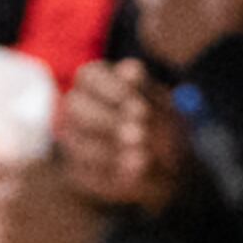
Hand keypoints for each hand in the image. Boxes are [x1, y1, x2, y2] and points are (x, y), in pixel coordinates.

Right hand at [58, 60, 187, 212]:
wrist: (169, 167)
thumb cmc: (163, 125)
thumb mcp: (163, 106)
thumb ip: (146, 90)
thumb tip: (132, 70)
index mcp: (99, 82)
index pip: (89, 75)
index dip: (111, 88)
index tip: (139, 105)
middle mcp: (79, 108)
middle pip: (75, 105)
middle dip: (108, 120)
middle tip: (139, 133)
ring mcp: (74, 139)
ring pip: (77, 141)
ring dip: (111, 149)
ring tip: (143, 156)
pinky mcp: (76, 170)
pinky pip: (84, 171)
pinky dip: (112, 172)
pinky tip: (137, 170)